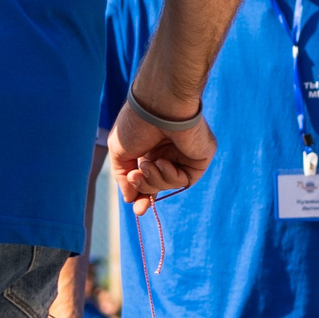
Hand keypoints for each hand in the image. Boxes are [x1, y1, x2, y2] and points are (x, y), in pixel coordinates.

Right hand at [108, 95, 215, 211]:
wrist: (157, 107)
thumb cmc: (136, 123)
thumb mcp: (119, 152)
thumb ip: (123, 178)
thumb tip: (129, 199)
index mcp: (149, 149)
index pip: (147, 179)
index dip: (142, 196)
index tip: (138, 210)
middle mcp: (167, 152)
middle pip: (157, 186)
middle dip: (145, 189)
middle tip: (135, 175)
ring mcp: (184, 155)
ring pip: (169, 185)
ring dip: (154, 180)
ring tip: (147, 163)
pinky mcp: (199, 157)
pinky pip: (185, 181)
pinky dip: (171, 176)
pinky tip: (164, 162)